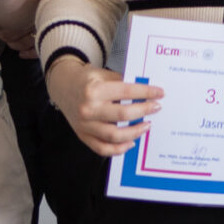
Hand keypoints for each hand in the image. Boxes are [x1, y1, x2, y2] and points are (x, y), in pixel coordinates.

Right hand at [46, 59, 161, 156]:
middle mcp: (88, 109)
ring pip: (114, 135)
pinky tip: (131, 142)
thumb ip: (122, 83)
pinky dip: (118, 149)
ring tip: (147, 125)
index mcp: (95, 90)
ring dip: (135, 132)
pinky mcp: (82, 136)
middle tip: (156, 108)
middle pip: (123, 115)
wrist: (63, 86)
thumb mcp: (103, 74)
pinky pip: (102, 148)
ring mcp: (84, 125)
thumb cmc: (87, 80)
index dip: (146, 93)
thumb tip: (147, 92)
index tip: (160, 93)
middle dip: (144, 111)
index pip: (127, 92)